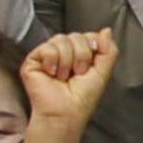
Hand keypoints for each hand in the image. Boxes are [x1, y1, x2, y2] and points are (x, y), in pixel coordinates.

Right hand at [18, 28, 116, 142]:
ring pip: (60, 39)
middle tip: (77, 73)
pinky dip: (53, 61)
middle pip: (75, 35)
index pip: (87, 35)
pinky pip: (46, 47)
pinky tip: (52, 73)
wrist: (66, 112)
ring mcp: (48, 55)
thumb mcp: (103, 72)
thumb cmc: (82, 97)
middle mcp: (64, 52)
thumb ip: (109, 50)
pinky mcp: (33, 60)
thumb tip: (106, 30)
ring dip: (67, 60)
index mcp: (80, 54)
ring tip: (64, 76)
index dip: (92, 47)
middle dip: (81, 55)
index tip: (91, 65)